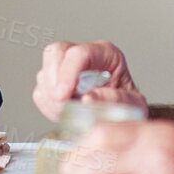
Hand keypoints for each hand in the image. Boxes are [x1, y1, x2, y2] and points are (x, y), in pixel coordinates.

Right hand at [32, 40, 146, 121]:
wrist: (123, 120)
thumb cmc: (129, 107)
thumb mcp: (132, 104)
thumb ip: (114, 100)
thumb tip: (87, 99)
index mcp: (105, 54)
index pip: (80, 53)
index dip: (68, 72)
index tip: (64, 94)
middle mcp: (83, 57)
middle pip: (55, 53)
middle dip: (53, 80)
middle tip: (61, 102)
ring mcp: (66, 70)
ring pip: (44, 74)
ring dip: (52, 98)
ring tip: (71, 112)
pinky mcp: (54, 86)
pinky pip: (40, 93)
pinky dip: (48, 107)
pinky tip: (65, 114)